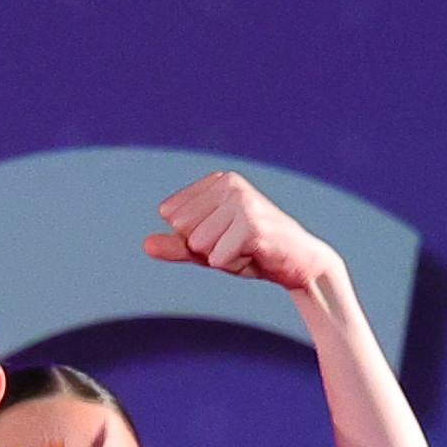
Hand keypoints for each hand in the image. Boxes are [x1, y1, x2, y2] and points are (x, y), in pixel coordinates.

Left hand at [144, 170, 342, 299]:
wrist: (301, 265)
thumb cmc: (252, 253)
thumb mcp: (209, 249)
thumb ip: (177, 246)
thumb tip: (145, 245)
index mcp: (218, 180)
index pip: (172, 215)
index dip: (194, 237)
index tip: (225, 237)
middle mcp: (230, 183)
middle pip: (183, 229)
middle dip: (206, 249)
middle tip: (237, 246)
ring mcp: (242, 202)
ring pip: (199, 245)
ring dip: (221, 258)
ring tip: (247, 251)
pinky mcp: (252, 225)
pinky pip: (216, 259)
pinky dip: (233, 266)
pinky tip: (255, 257)